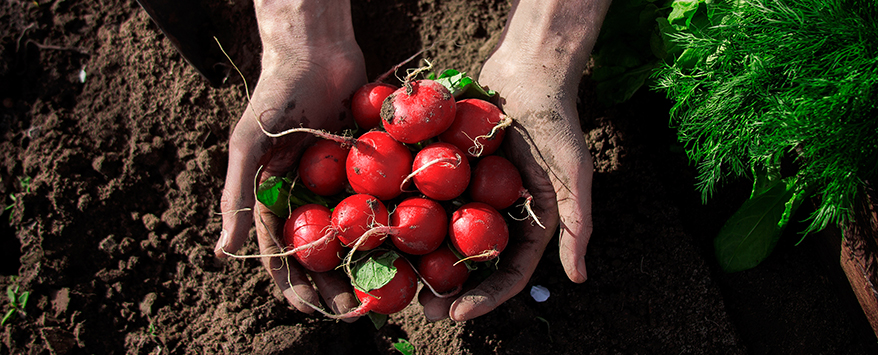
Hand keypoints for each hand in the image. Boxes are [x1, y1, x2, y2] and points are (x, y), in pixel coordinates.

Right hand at [214, 0, 366, 317]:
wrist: (316, 52)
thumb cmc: (275, 96)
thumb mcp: (249, 146)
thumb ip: (239, 196)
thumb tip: (224, 253)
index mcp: (277, 199)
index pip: (284, 252)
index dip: (295, 284)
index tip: (311, 309)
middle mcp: (311, 197)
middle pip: (325, 251)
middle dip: (338, 283)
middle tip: (357, 309)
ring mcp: (343, 184)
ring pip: (357, 233)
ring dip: (369, 263)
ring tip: (387, 289)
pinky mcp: (372, 167)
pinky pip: (383, 200)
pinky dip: (394, 224)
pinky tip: (411, 248)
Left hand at [419, 0, 608, 320]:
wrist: (528, 72)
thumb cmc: (556, 123)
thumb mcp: (574, 175)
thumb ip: (578, 224)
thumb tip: (579, 279)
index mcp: (526, 224)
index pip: (508, 273)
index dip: (485, 298)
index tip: (458, 315)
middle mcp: (496, 215)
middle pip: (470, 264)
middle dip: (447, 291)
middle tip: (422, 311)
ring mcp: (469, 194)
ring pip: (442, 237)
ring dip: (422, 263)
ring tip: (398, 283)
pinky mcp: (446, 171)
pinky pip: (425, 198)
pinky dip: (408, 216)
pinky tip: (385, 232)